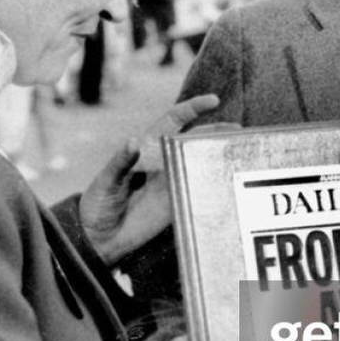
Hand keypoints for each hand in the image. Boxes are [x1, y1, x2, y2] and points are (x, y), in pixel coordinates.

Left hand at [78, 94, 225, 265]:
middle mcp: (163, 163)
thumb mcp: (106, 180)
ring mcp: (172, 182)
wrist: (98, 238)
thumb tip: (134, 141)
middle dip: (216, 131)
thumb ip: (121, 162)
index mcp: (146, 149)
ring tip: (241, 151)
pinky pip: (199, 190)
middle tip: (238, 130)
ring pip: (201, 163)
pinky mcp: (177, 203)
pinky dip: (214, 183)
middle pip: (195, 140)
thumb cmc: (98, 204)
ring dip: (219, 156)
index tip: (212, 101)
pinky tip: (230, 179)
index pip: (173, 122)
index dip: (192, 109)